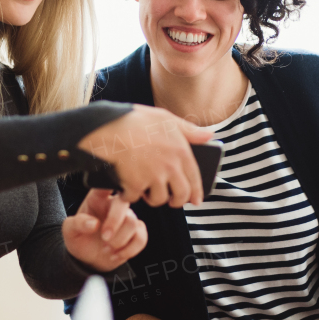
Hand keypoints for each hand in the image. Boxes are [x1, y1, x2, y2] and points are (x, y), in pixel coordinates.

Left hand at [62, 189, 147, 271]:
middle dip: (115, 223)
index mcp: (97, 198)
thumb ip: (78, 223)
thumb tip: (93, 223)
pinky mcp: (137, 233)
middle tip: (104, 238)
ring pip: (132, 223)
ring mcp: (127, 219)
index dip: (110, 183)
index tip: (109, 191)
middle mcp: (114, 206)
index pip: (105, 185)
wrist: (88, 259)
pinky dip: (128, 250)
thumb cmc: (79, 238)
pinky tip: (116, 255)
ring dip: (119, 241)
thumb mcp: (69, 230)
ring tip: (106, 249)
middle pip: (123, 204)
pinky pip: (141, 238)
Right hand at [78, 105, 212, 206]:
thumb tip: (209, 135)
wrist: (109, 128)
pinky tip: (125, 189)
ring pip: (158, 199)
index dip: (196, 192)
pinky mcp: (135, 184)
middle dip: (176, 201)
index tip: (195, 201)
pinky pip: (135, 197)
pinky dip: (129, 195)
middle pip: (180, 195)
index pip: (195, 178)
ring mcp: (153, 177)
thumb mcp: (166, 118)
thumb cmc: (136, 120)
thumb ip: (189, 129)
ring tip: (145, 191)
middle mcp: (170, 167)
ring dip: (152, 198)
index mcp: (181, 151)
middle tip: (170, 201)